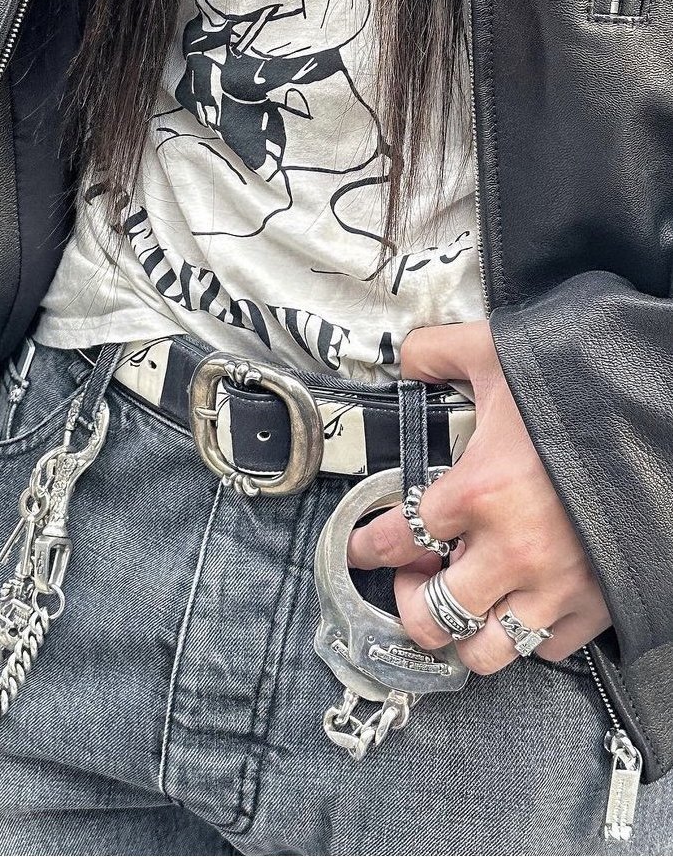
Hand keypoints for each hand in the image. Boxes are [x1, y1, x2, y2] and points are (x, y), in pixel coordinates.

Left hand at [346, 321, 611, 672]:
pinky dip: (524, 632)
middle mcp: (512, 549)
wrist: (663, 413)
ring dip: (462, 630)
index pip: (396, 538)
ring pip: (484, 650)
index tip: (360, 550)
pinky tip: (518, 599)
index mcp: (477, 491)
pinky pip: (546, 648)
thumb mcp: (497, 353)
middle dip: (409, 601)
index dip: (366, 548)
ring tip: (460, 598)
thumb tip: (406, 356)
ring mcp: (556, 585)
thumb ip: (439, 353)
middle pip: (430, 617)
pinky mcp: (597, 604)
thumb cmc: (580, 386)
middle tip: (413, 576)